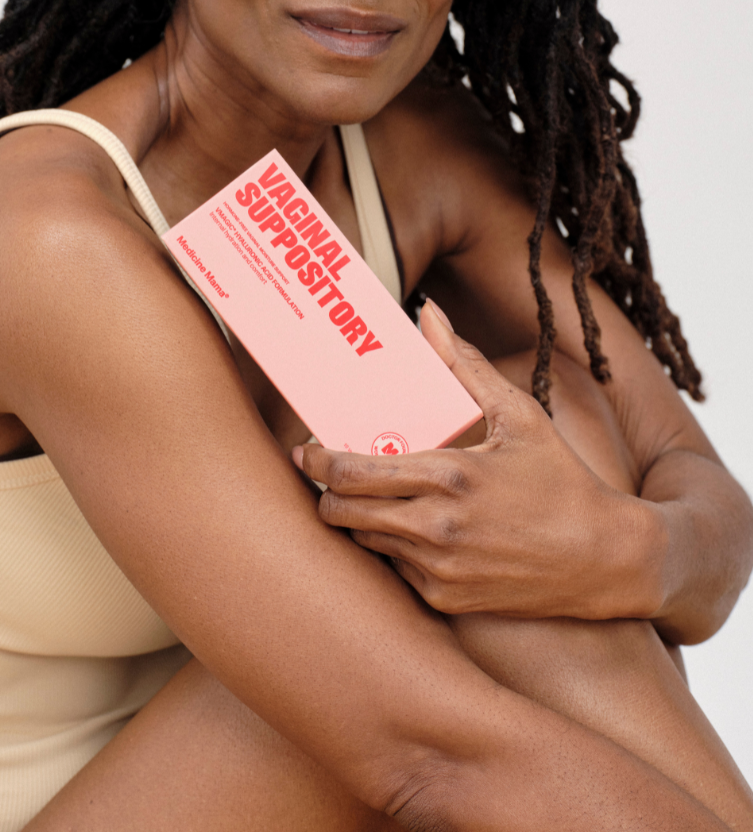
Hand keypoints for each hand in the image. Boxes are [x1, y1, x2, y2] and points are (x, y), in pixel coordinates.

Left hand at [293, 303, 658, 619]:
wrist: (604, 559)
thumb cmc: (561, 479)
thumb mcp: (518, 414)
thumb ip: (465, 364)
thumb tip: (428, 314)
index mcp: (448, 477)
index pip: (351, 474)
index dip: (318, 461)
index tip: (308, 449)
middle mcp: (436, 528)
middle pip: (340, 513)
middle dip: (325, 492)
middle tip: (328, 473)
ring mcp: (439, 569)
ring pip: (363, 542)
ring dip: (358, 518)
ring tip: (370, 495)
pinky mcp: (446, 599)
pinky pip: (394, 569)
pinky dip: (393, 547)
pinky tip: (413, 526)